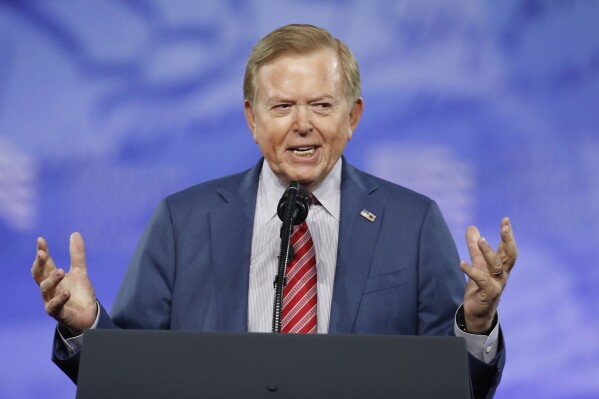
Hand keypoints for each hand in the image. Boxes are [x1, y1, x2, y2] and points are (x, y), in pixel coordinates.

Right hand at [31, 232, 97, 334]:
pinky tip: (66, 292)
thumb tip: (75, 233)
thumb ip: (77, 255)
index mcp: (53, 277)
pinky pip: (55, 305)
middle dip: (39, 264)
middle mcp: (49, 288)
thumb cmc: (79, 293)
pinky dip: (60, 298)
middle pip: (39, 274)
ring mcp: (51, 300)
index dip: (42, 252)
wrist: (88, 315)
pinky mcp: (57, 312)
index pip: (45, 263)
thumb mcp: (80, 271)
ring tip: (61, 271)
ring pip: (45, 288)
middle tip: (42, 253)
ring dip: (52, 279)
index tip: (40, 240)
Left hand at [460, 217, 517, 331]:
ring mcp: (497, 283)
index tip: (506, 220)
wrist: (478, 312)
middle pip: (509, 255)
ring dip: (489, 251)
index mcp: (501, 267)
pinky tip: (462, 263)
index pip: (507, 248)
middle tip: (504, 227)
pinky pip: (480, 279)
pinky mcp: (488, 293)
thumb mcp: (477, 264)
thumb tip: (472, 227)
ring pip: (496, 265)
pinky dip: (471, 271)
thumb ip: (474, 247)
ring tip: (481, 239)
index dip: (508, 235)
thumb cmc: (480, 287)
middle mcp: (502, 274)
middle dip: (508, 240)